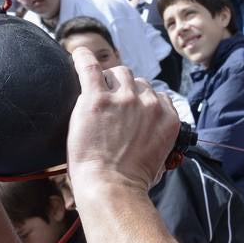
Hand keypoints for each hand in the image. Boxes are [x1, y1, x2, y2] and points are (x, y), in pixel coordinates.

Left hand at [65, 48, 180, 195]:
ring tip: (97, 94)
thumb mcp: (161, 161)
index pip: (157, 95)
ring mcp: (124, 99)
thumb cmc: (133, 182)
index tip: (130, 110)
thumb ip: (160, 141)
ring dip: (109, 80)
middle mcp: (149, 103)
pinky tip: (76, 54)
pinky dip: (82, 58)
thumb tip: (152, 141)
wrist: (112, 188)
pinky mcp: (97, 99)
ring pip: (118, 72)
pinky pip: (89, 67)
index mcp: (167, 118)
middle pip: (138, 82)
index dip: (142, 101)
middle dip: (126, 90)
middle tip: (111, 107)